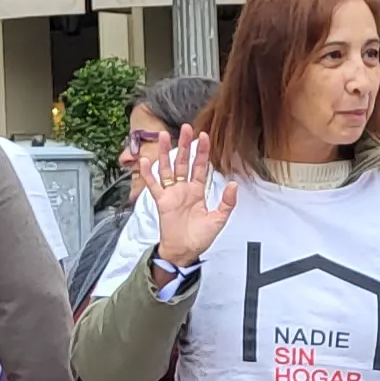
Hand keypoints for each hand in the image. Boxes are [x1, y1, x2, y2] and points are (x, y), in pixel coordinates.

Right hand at [144, 130, 237, 270]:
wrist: (184, 252)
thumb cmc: (200, 237)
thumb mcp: (218, 219)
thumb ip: (227, 202)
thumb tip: (233, 185)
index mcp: (197, 191)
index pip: (200, 166)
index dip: (202, 151)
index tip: (203, 136)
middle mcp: (183, 189)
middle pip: (183, 162)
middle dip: (184, 145)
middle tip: (186, 128)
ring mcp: (171, 194)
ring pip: (167, 168)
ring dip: (164, 152)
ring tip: (163, 135)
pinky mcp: (161, 202)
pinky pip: (153, 185)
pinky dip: (148, 174)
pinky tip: (146, 161)